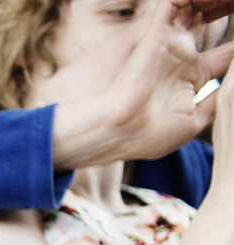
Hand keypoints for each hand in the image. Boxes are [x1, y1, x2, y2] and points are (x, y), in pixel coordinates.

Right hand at [53, 0, 233, 167]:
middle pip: (213, 23)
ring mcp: (171, 42)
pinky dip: (190, 0)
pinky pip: (176, 1)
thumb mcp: (197, 119)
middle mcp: (183, 55)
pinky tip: (211, 1)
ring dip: (213, 2)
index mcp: (194, 76)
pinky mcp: (159, 32)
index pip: (228, 54)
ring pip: (197, 6)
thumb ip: (222, 97)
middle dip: (227, 10)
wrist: (119, 131)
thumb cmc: (150, 134)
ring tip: (228, 1)